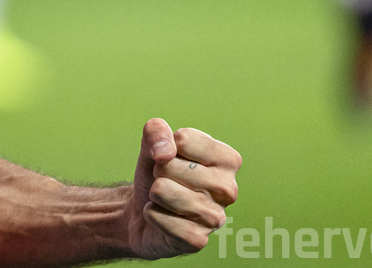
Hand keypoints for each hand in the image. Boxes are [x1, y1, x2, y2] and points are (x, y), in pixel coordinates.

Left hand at [126, 118, 240, 258]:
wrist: (142, 211)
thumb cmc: (157, 174)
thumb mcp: (154, 145)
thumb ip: (157, 131)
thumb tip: (165, 152)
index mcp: (228, 160)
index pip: (183, 139)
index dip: (166, 147)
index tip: (173, 160)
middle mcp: (229, 189)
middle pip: (169, 165)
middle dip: (158, 172)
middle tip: (168, 182)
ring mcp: (216, 218)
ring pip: (161, 190)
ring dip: (153, 194)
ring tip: (165, 200)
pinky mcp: (198, 240)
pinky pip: (158, 217)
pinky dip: (151, 215)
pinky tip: (163, 218)